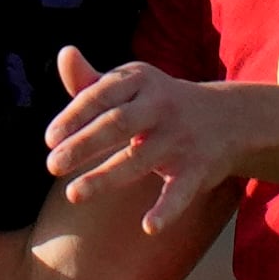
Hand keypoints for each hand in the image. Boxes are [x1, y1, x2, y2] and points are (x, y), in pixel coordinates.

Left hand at [43, 48, 244, 236]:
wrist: (228, 118)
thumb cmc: (160, 102)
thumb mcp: (131, 85)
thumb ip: (93, 80)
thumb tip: (64, 53)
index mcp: (140, 80)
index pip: (102, 96)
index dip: (74, 116)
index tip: (50, 139)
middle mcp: (161, 105)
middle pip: (117, 124)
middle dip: (83, 144)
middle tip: (51, 165)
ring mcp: (180, 138)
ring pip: (139, 159)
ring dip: (105, 178)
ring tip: (73, 194)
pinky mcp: (197, 169)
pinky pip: (180, 192)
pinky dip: (167, 209)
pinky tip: (148, 226)